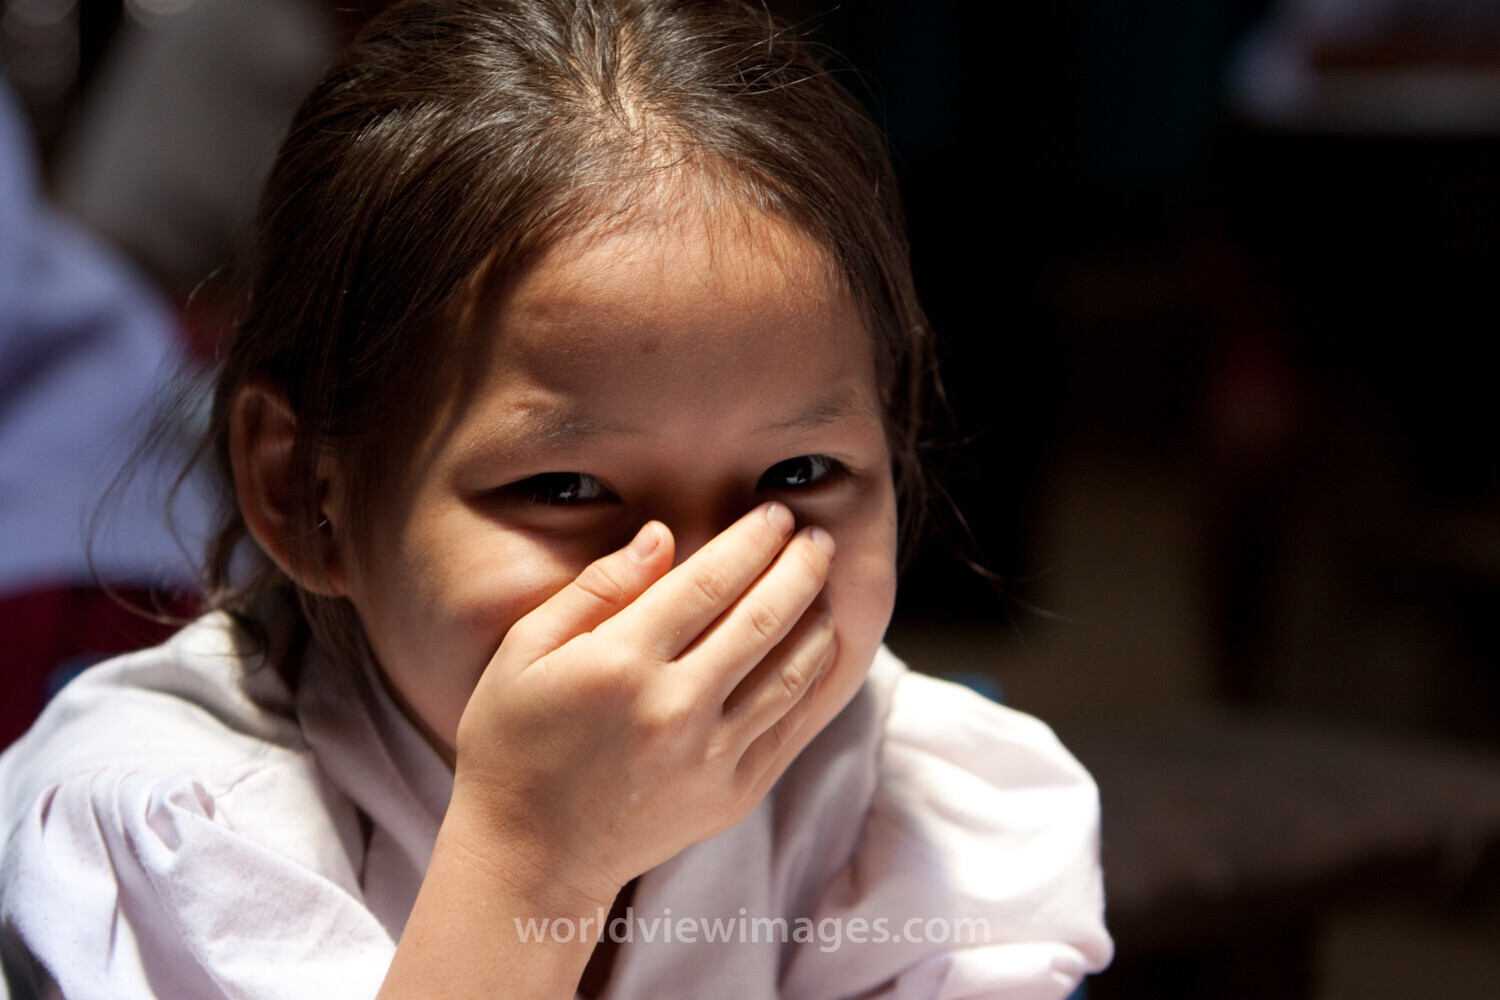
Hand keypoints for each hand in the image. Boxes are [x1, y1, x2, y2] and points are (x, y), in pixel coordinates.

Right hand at [448, 503, 837, 908]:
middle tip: (818, 537)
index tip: (774, 515)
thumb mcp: (524, 652)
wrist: (528, 858)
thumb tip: (661, 537)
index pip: (709, 582)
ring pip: (790, 673)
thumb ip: (596, 590)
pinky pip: (789, 726)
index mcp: (620, 663)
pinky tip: (815, 651)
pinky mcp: (730, 797)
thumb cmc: (512, 744)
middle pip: (762, 619)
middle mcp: (673, 708)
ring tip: (825, 586)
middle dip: (800, 568)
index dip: (751, 541)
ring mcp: (709, 758)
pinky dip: (812, 681)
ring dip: (818, 620)